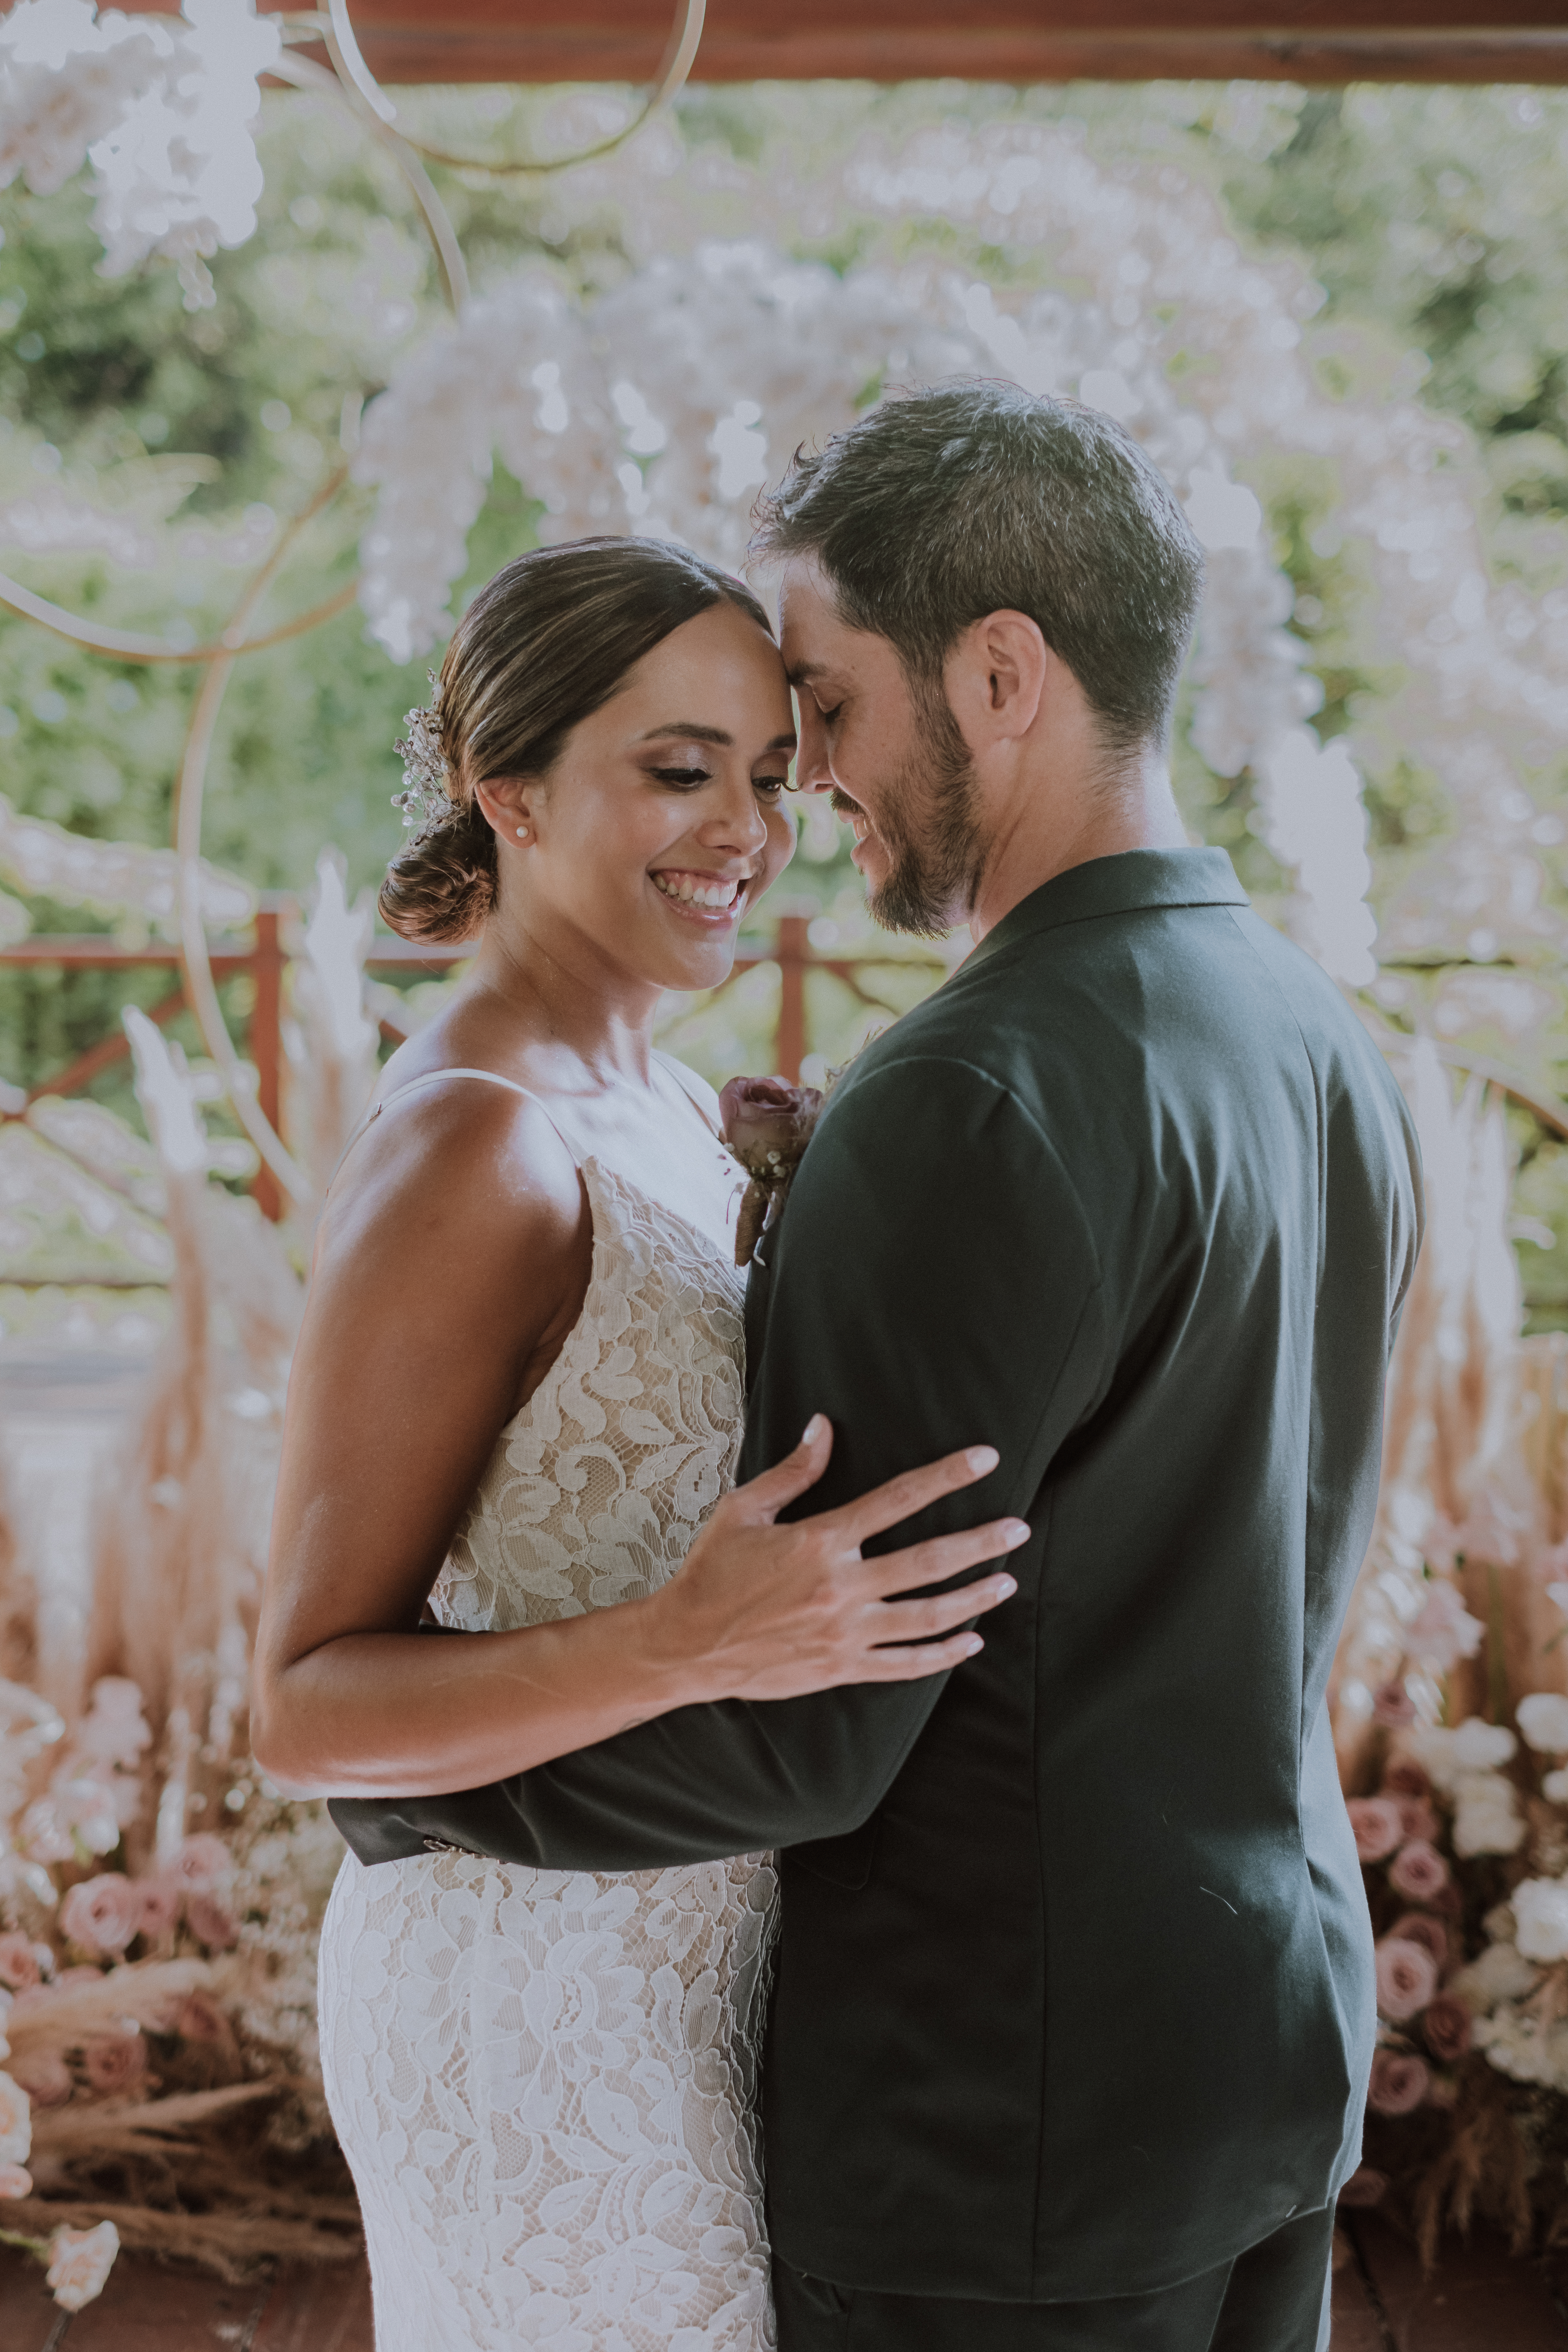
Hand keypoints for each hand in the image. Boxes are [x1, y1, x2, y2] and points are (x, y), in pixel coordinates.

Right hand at [655, 1417, 1025, 1702]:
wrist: (686, 1646)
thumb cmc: (712, 1572)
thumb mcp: (743, 1510)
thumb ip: (793, 1472)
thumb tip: (825, 1427)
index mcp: (820, 1541)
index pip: (898, 1500)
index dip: (946, 1476)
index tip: (985, 1459)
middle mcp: (841, 1587)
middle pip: (928, 1562)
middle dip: (980, 1543)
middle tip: (1018, 1529)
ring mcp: (845, 1633)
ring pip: (927, 1616)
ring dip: (973, 1599)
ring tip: (1007, 1583)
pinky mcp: (842, 1669)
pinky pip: (904, 1665)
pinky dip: (943, 1654)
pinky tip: (971, 1641)